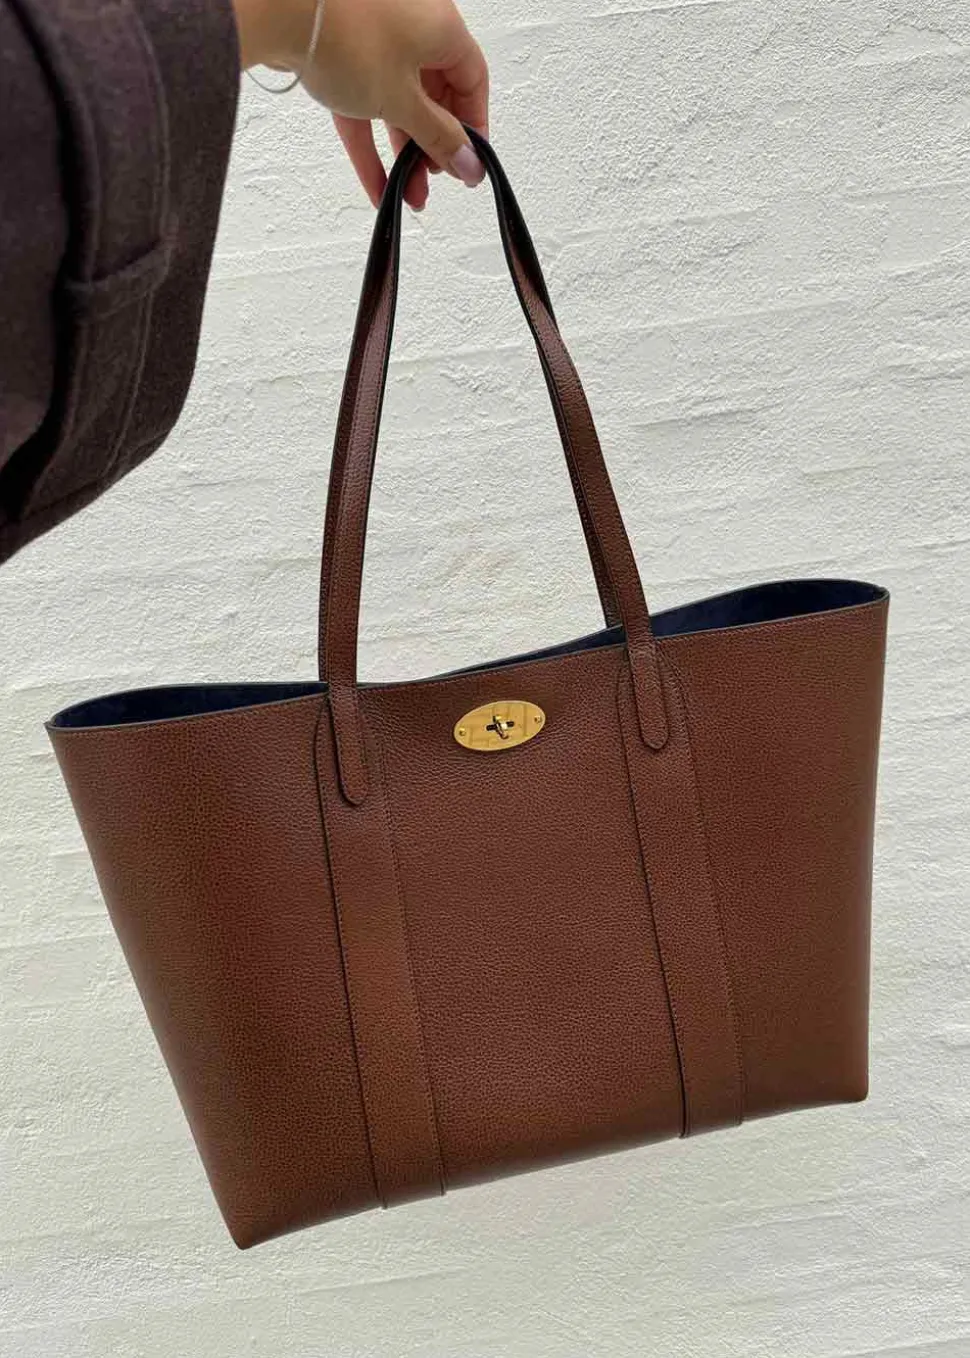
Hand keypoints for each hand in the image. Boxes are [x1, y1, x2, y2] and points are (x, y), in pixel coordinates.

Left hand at [234, 0, 488, 210]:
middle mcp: (412, 27)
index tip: (468, 162)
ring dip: (403, 152)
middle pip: (433, 95)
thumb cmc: (346, 34)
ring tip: (407, 193)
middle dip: (433, 146)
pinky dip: (370, 145)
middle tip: (433, 179)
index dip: (473, 126)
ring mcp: (373, 41)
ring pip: (397, 104)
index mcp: (441, 27)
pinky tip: (377, 185)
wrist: (279, 10)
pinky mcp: (340, 57)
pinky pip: (364, 106)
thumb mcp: (403, 99)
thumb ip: (438, 136)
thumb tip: (468, 162)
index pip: (472, 81)